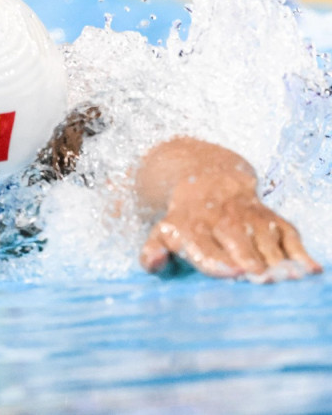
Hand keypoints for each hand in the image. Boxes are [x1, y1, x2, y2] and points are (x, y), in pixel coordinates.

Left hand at [140, 172, 321, 281]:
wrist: (206, 179)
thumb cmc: (183, 220)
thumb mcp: (160, 233)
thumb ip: (152, 253)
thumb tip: (152, 264)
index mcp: (191, 228)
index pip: (205, 249)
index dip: (219, 262)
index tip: (235, 274)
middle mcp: (221, 220)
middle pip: (240, 244)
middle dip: (252, 262)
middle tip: (264, 282)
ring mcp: (248, 217)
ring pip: (266, 240)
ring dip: (279, 261)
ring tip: (289, 280)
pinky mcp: (270, 216)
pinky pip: (288, 233)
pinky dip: (299, 251)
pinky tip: (309, 270)